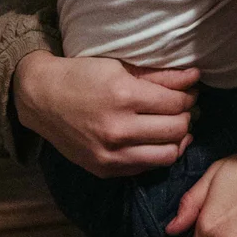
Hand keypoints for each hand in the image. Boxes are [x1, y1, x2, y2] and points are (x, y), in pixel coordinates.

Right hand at [13, 51, 197, 176]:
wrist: (42, 100)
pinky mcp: (104, 169)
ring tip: (173, 127)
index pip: (176, 103)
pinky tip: (154, 141)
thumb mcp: (120, 67)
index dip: (188, 97)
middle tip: (183, 108)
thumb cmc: (82, 76)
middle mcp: (118, 129)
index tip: (188, 92)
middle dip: (186, 117)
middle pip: (176, 130)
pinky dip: (156, 154)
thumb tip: (195, 77)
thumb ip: (160, 76)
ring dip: (177, 140)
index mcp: (124, 96)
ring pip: (167, 155)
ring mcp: (110, 154)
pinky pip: (145, 168)